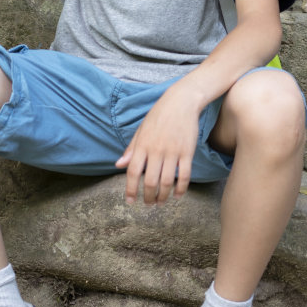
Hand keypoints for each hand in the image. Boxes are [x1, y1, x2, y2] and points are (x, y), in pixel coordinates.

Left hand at [116, 84, 201, 205]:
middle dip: (148, 197)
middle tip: (148, 204)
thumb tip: (119, 165)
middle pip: (150, 181)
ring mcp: (173, 151)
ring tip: (160, 203)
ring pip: (167, 181)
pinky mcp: (187, 152)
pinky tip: (177, 195)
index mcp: (142, 144)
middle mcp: (156, 150)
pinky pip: (184, 175)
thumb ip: (131, 149)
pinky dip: (181, 189)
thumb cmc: (159, 116)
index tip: (130, 202)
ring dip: (163, 196)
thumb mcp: (141, 130)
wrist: (181, 102)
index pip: (132, 172)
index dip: (130, 189)